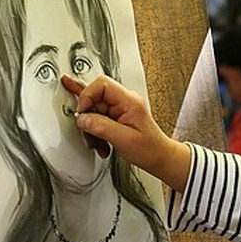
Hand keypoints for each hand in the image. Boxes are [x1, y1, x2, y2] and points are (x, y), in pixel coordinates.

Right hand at [61, 75, 190, 191]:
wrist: (158, 157)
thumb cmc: (149, 149)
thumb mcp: (124, 139)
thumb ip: (101, 127)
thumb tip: (82, 118)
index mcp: (129, 101)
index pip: (102, 84)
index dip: (87, 96)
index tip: (82, 113)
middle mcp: (124, 101)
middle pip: (94, 98)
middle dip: (87, 117)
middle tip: (88, 133)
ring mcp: (119, 108)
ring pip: (93, 110)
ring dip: (90, 128)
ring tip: (97, 143)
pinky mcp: (115, 116)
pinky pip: (97, 117)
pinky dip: (93, 129)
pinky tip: (92, 135)